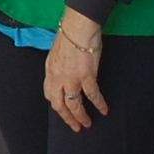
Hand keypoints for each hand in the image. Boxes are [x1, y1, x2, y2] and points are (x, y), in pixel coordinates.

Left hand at [42, 12, 109, 133]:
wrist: (78, 27)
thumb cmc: (70, 34)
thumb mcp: (57, 52)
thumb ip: (59, 64)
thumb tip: (64, 70)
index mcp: (50, 71)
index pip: (49, 93)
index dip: (56, 104)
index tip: (62, 110)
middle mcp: (58, 78)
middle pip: (59, 105)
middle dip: (67, 118)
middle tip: (75, 126)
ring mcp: (71, 79)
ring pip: (74, 105)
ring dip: (81, 116)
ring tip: (87, 123)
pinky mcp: (86, 76)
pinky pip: (92, 95)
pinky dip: (99, 104)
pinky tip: (104, 110)